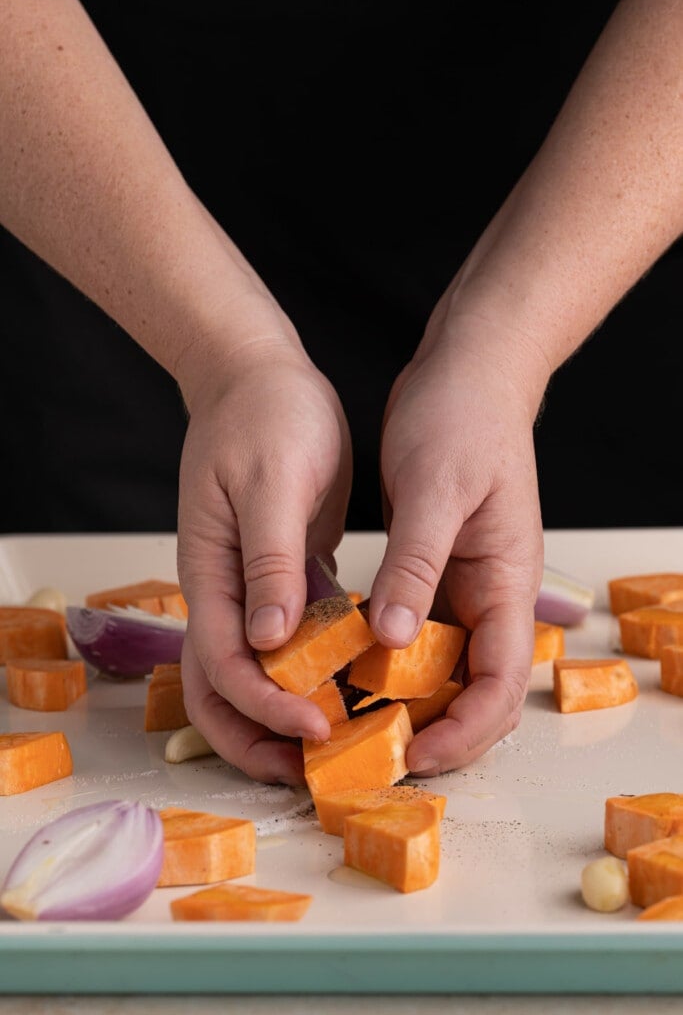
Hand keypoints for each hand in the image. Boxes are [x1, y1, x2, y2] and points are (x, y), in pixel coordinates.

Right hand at [176, 334, 351, 784]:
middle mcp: (225, 591)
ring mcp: (252, 586)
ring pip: (258, 672)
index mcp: (211, 573)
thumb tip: (269, 642)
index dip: (265, 707)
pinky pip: (294, 639)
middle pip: (223, 688)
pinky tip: (356, 683)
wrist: (260, 374)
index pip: (226, 665)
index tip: (317, 727)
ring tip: (339, 742)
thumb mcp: (272, 483)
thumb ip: (268, 562)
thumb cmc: (265, 416)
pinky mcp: (285, 574)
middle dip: (259, 738)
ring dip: (287, 713)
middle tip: (313, 768)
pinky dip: (316, 669)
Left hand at [371, 295, 547, 774]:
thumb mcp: (436, 490)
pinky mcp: (433, 567)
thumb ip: (417, 565)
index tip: (411, 752)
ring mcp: (462, 583)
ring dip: (404, 698)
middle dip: (433, 729)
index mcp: (506, 582)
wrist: (467, 371)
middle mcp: (489, 593)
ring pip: (440, 665)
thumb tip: (392, 638)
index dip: (463, 731)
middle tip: (368, 750)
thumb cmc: (464, 418)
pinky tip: (343, 663)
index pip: (501, 684)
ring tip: (347, 719)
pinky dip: (386, 654)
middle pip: (474, 690)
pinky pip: (415, 629)